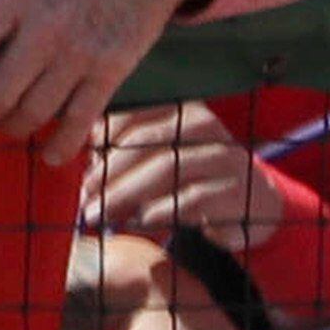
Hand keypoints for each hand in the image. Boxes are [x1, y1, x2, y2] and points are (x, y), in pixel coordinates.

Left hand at [82, 102, 284, 255]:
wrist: (253, 203)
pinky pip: (192, 197)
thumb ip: (125, 151)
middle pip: (147, 140)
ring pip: (167, 167)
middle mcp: (206, 127)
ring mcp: (225, 156)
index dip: (103, 136)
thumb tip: (76, 160)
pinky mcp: (238, 190)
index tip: (78, 161)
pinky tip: (138, 221)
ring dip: (125, 193)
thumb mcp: (161, 155)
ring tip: (97, 213)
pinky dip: (160, 209)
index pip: (135, 113)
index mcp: (182, 109)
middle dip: (109, 170)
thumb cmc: (191, 176)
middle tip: (82, 195)